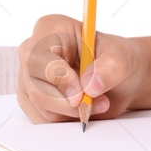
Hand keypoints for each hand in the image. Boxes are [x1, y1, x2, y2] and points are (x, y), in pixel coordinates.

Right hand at [16, 13, 147, 124]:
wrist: (118, 80)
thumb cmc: (116, 60)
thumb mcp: (121, 58)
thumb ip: (110, 68)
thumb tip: (90, 85)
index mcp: (50, 30)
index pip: (38, 58)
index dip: (58, 78)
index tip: (81, 93)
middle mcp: (32, 52)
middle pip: (36, 88)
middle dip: (69, 103)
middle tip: (98, 101)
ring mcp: (29, 77)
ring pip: (41, 107)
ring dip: (73, 112)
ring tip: (97, 102)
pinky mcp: (31, 100)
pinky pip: (43, 119)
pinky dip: (67, 120)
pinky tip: (82, 108)